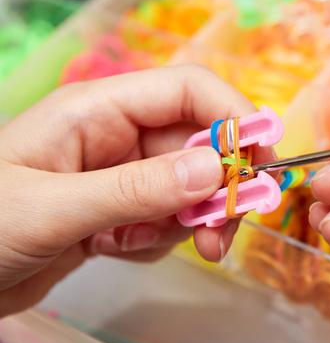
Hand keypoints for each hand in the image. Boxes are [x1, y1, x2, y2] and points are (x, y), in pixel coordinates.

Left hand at [0, 65, 273, 316]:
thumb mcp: (53, 208)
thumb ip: (135, 189)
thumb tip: (216, 173)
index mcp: (99, 109)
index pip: (189, 90)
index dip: (234, 117)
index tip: (263, 162)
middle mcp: (118, 135)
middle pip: (201, 145)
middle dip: (219, 189)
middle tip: (222, 234)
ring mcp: (122, 173)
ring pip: (191, 187)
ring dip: (187, 220)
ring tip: (140, 248)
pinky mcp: (121, 209)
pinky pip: (169, 217)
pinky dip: (159, 239)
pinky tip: (115, 251)